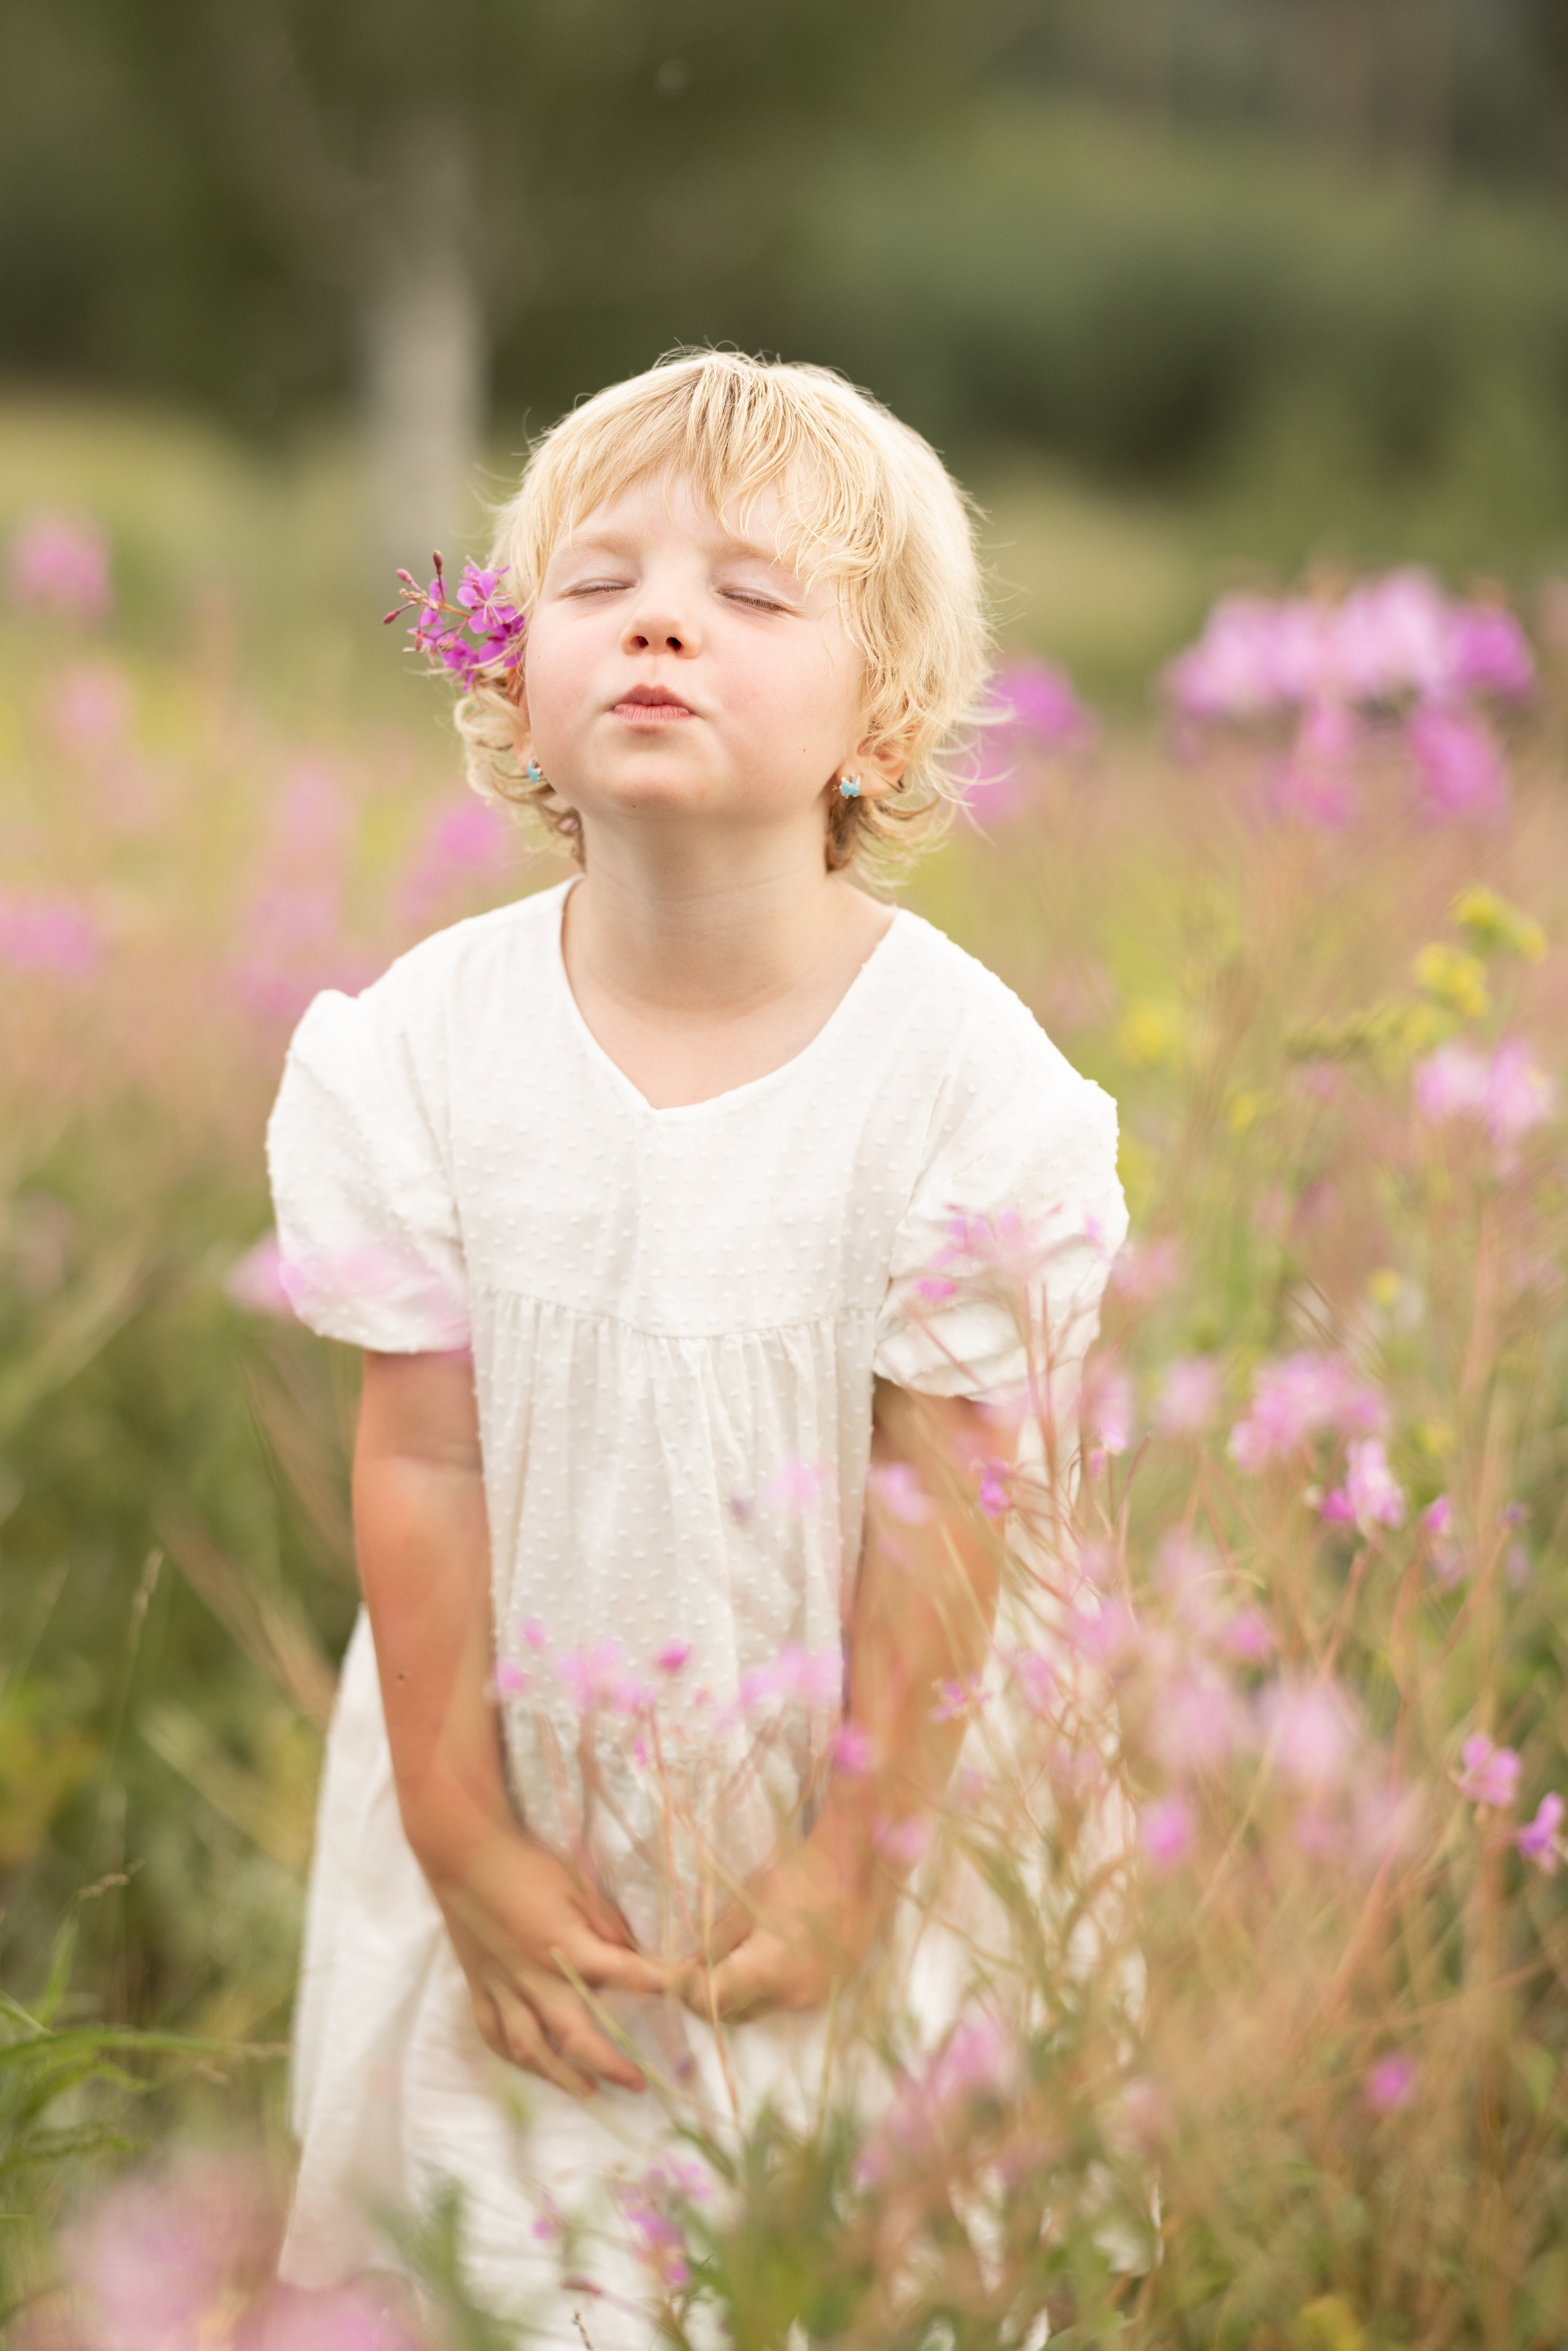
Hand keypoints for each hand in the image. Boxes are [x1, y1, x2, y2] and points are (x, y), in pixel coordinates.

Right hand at [427, 1826, 669, 2097]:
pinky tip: (530, 2063)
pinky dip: (511, 2054)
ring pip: (530, 2047)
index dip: (661, 1983)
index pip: (625, 1973)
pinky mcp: (479, 1986)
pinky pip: (492, 2032)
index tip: (689, 1992)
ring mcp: (502, 1987)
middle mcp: (534, 1977)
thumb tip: (629, 1950)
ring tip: (587, 2091)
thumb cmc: (528, 1865)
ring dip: (560, 2075)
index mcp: (566, 1947)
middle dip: (608, 2064)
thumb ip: (605, 1923)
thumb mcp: (578, 1884)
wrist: (465, 1854)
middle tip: (636, 2083)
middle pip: (575, 2035)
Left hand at [679, 1833, 888, 2025]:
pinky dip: (770, 1988)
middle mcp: (791, 1996)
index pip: (709, 2000)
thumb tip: (688, 1970)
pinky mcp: (832, 1992)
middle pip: (733, 2013)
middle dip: (710, 1994)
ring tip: (735, 1957)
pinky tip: (770, 1957)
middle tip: (697, 1966)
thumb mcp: (746, 1905)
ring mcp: (815, 1998)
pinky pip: (787, 2001)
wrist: (857, 1865)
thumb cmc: (797, 1875)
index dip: (685, 1989)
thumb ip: (715, 1943)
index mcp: (766, 1972)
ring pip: (760, 2009)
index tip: (673, 1973)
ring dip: (740, 1993)